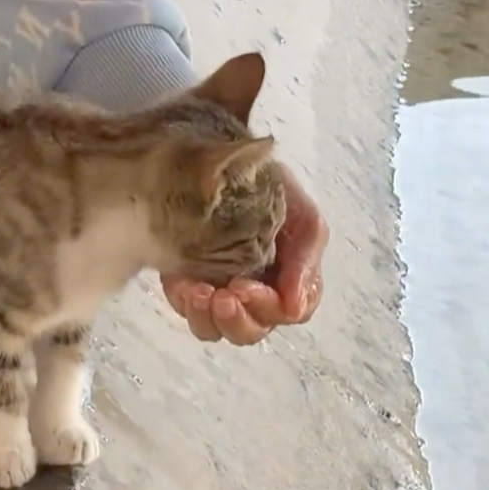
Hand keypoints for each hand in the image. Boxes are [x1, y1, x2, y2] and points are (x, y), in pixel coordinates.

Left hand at [161, 166, 328, 345]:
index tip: (245, 287)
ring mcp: (221, 292)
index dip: (269, 307)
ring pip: (216, 330)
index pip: (289, 312)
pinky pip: (186, 310)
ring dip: (208, 318)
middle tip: (223, 295)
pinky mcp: (189, 285)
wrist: (228, 160)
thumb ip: (306, 257)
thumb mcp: (302, 216)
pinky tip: (182, 283)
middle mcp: (258, 293)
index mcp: (290, 279)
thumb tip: (295, 306)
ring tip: (198, 293)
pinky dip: (184, 302)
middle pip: (252, 330)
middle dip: (238, 319)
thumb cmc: (272, 187)